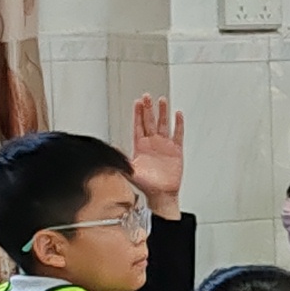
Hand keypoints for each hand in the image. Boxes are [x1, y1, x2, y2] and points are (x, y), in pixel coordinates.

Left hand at [128, 95, 186, 216]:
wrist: (161, 194)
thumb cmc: (146, 184)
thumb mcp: (130, 170)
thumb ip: (121, 159)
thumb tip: (111, 151)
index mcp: (141, 146)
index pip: (139, 126)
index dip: (138, 114)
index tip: (137, 103)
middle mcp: (152, 143)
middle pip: (150, 121)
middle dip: (148, 108)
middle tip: (147, 96)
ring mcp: (164, 146)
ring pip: (163, 124)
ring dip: (162, 113)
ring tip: (162, 101)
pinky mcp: (176, 150)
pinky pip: (177, 134)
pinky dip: (178, 124)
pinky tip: (177, 115)